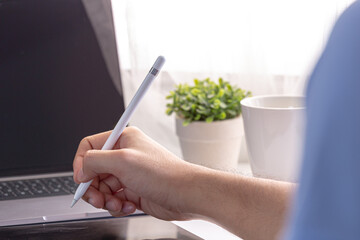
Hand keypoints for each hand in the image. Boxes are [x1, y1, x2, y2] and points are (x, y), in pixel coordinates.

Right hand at [73, 126, 199, 220]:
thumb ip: (94, 161)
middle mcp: (125, 156)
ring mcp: (129, 174)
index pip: (90, 147)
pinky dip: (117, 206)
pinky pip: (114, 199)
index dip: (81, 164)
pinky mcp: (134, 191)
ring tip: (117, 204)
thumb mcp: (123, 161)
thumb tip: (81, 169)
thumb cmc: (163, 174)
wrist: (185, 195)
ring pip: (102, 188)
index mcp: (123, 140)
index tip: (81, 180)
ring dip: (105, 199)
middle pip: (93, 171)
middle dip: (93, 188)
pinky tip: (129, 206)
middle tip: (97, 199)